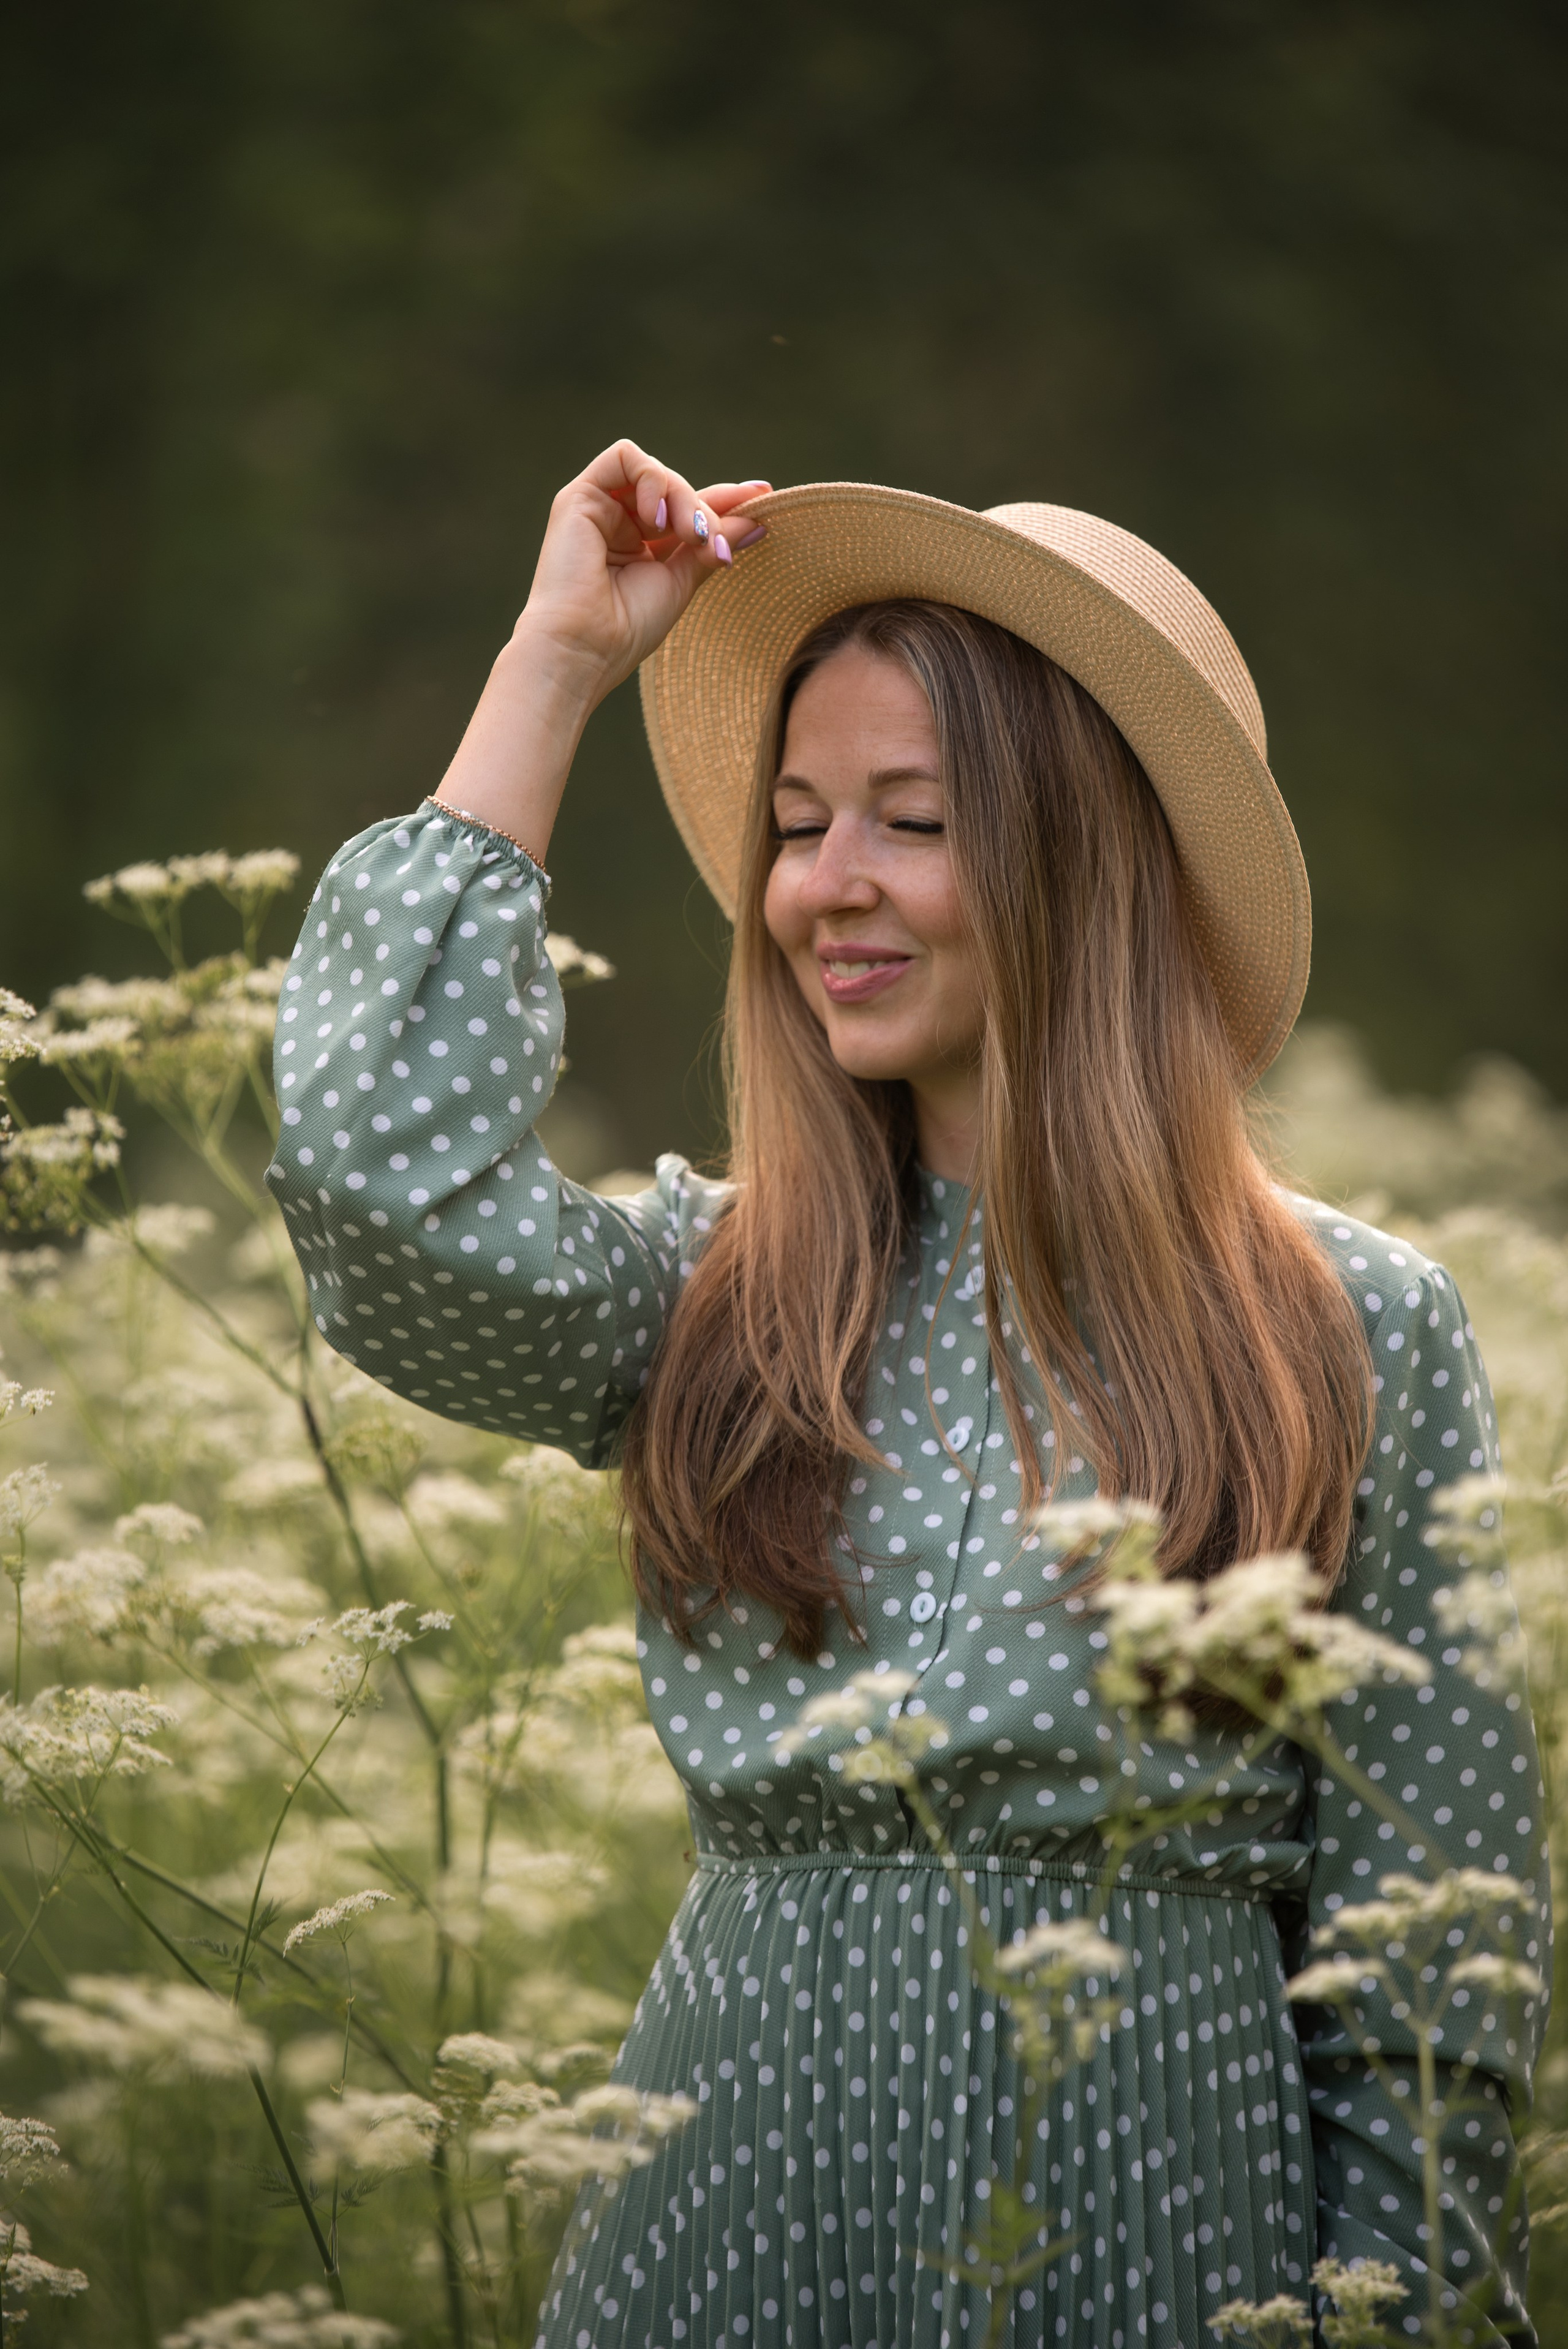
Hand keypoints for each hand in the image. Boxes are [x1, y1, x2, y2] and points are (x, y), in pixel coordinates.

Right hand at [432, 442, 770, 859]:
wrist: (583, 647)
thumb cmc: (627, 628)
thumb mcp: (682, 581)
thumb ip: (713, 545)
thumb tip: (758, 520)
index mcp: (641, 547)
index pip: (686, 510)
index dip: (724, 500)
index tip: (764, 497)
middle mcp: (618, 524)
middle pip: (675, 489)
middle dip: (703, 510)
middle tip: (711, 545)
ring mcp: (598, 509)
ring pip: (655, 473)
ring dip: (682, 497)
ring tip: (686, 535)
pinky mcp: (579, 497)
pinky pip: (625, 457)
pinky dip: (652, 480)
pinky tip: (656, 519)